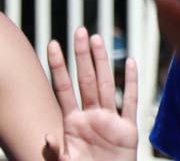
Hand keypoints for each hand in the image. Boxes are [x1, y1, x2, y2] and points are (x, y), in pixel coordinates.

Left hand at [45, 28, 137, 160]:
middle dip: (82, 55)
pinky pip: (131, 102)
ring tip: (97, 39)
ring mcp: (110, 121)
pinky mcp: (128, 129)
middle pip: (86, 79)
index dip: (58, 67)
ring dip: (102, 62)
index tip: (52, 44)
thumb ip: (55, 151)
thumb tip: (47, 136)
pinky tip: (131, 63)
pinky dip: (132, 82)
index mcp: (73, 124)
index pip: (64, 88)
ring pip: (106, 84)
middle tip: (79, 30)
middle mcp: (91, 117)